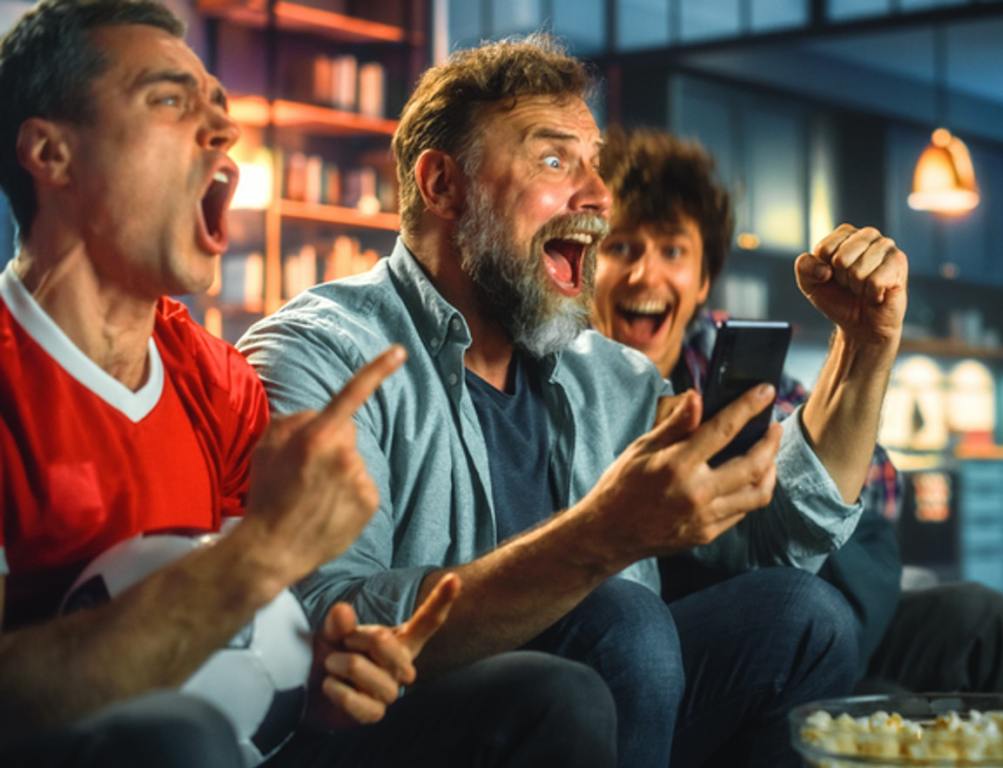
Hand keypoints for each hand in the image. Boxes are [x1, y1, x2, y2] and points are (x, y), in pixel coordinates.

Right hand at [242, 346, 406, 583]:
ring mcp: (360, 479)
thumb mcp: (266, 447)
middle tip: (305, 469)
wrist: (273, 549)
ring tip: (313, 495)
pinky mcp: (371, 502)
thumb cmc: (266, 494)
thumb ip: (294, 420)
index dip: (378, 369)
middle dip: (331, 441)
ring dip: (339, 470)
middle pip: (347, 431)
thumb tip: (319, 415)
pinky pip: (362, 484)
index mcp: (317, 436)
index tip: (401, 351)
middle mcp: (344, 454)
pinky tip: (328, 508)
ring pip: (354, 461)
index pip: (352, 394)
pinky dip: (348, 493)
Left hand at [308, 573, 461, 728]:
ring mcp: (391, 691)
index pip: (427, 621)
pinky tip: (332, 687)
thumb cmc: (334, 654)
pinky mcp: (375, 713)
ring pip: (359, 667)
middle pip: (383, 640)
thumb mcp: (335, 631)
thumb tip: (343, 610)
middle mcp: (402, 665)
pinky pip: (356, 700)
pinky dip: (336, 690)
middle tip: (344, 643)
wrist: (317, 690)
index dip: (441, 600)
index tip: (453, 578)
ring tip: (332, 666)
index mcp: (401, 640)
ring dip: (337, 664)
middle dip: (354, 637)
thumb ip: (340, 621)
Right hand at [584, 387, 779, 560]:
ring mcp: (704, 518)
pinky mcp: (707, 534)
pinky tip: (747, 479)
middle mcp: (695, 493)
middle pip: (753, 465)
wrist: (608, 534)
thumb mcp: (642, 448)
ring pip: (757, 493)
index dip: (748, 407)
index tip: (766, 392)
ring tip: (767, 455)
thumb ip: (675, 425)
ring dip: (770, 470)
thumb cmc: (621, 485)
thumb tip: (697, 398)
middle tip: (773, 427)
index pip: (723, 429)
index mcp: (677, 465)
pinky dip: (751, 492)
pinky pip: (742, 512)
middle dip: (771, 442)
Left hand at [795, 224, 907, 346]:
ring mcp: (886, 246)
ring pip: (858, 270)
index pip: (824, 249)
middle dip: (841, 278)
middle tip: (850, 284)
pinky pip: (875, 281)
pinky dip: (871, 294)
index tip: (833, 276)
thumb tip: (824, 269)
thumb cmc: (837, 298)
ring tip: (863, 288)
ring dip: (857, 287)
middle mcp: (868, 235)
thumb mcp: (809, 283)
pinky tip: (876, 293)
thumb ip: (804, 267)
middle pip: (841, 258)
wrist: (860, 323)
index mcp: (845, 234)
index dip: (823, 270)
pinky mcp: (899, 262)